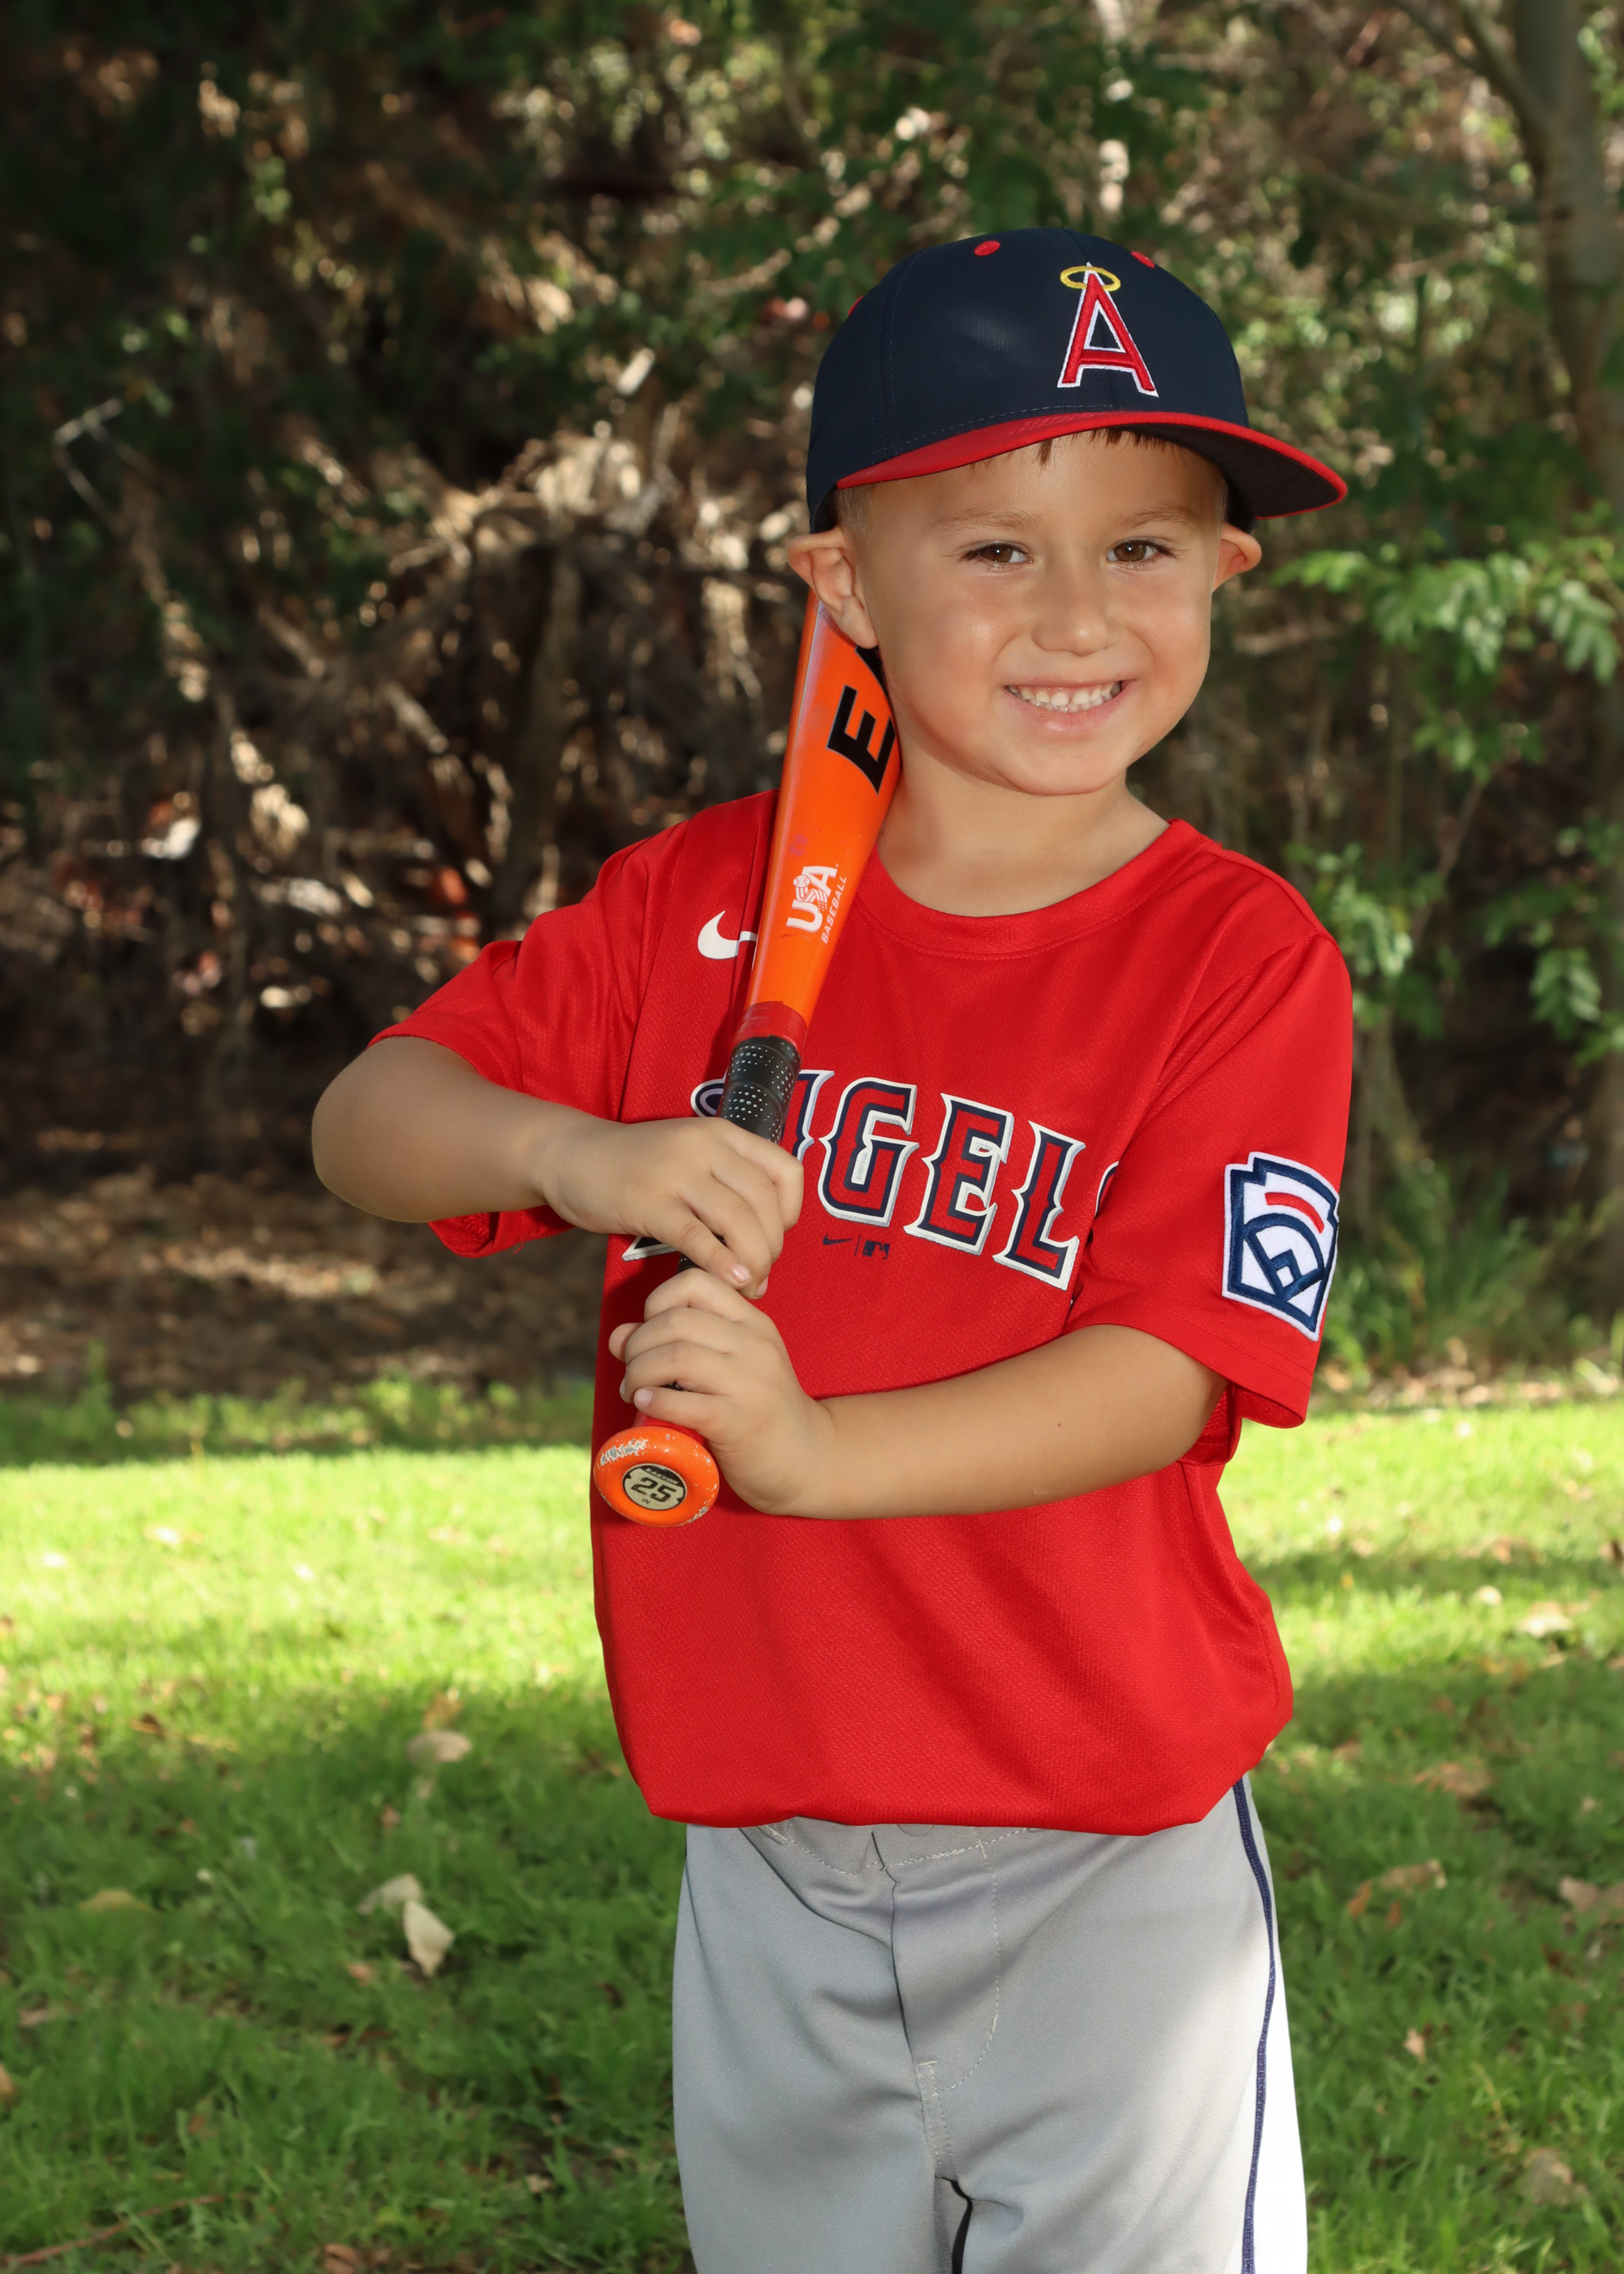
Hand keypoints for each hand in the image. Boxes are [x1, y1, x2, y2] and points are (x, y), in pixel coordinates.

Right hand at [536, 1113, 800, 1295]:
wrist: (571, 1155)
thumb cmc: (636, 1165)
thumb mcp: (690, 1154)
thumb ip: (726, 1180)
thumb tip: (766, 1232)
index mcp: (723, 1134)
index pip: (786, 1171)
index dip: (792, 1212)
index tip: (777, 1236)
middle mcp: (706, 1146)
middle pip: (765, 1202)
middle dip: (772, 1246)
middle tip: (762, 1273)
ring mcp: (677, 1172)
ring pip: (738, 1220)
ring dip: (752, 1260)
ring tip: (749, 1285)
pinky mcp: (649, 1202)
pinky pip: (697, 1236)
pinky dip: (721, 1263)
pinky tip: (730, 1283)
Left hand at [607, 1273, 834, 1513]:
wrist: (805, 1458)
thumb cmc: (758, 1410)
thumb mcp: (727, 1366)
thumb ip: (678, 1343)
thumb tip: (620, 1335)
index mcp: (753, 1323)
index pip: (696, 1283)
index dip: (657, 1301)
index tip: (647, 1331)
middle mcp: (755, 1345)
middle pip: (677, 1321)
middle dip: (638, 1344)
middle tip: (630, 1369)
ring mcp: (750, 1383)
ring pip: (677, 1357)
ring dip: (640, 1373)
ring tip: (633, 1391)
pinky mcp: (740, 1422)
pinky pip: (686, 1402)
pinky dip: (655, 1401)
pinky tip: (645, 1405)